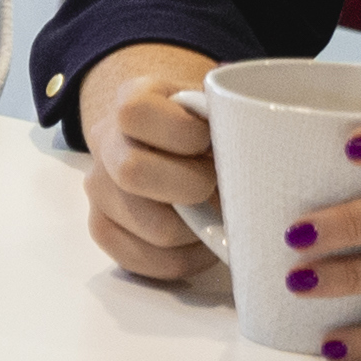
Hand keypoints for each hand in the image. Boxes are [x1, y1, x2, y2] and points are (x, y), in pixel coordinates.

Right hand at [75, 42, 217, 285]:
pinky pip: (144, 260)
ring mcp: (99, 189)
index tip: (213, 140)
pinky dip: (184, 258)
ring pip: (150, 228)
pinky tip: (200, 238)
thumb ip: (234, 112)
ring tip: (217, 216)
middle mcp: (105, 144)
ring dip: (197, 229)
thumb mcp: (217, 102)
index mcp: (131, 101)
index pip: (134, 114)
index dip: (183, 133)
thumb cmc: (204, 124)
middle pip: (133, 173)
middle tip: (218, 185)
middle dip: (192, 187)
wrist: (166, 138)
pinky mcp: (103, 227)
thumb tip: (260, 137)